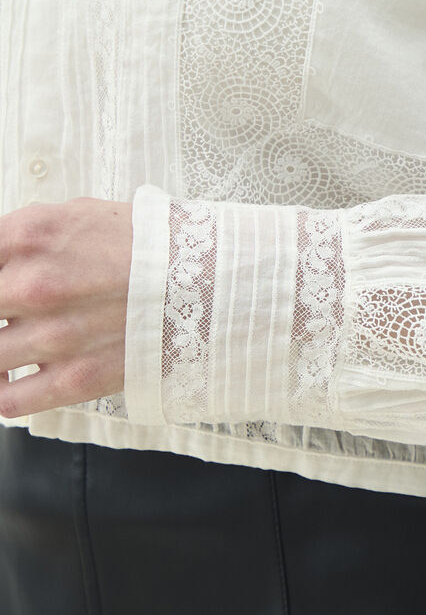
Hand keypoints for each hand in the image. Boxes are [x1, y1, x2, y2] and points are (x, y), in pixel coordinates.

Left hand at [0, 197, 132, 417]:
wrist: (215, 280)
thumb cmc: (154, 245)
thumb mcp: (82, 214)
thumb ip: (26, 234)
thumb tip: (0, 256)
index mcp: (29, 235)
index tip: (2, 294)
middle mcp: (33, 284)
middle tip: (14, 318)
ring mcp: (53, 335)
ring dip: (0, 354)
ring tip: (17, 348)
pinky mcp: (77, 378)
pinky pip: (10, 400)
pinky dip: (3, 394)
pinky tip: (13, 384)